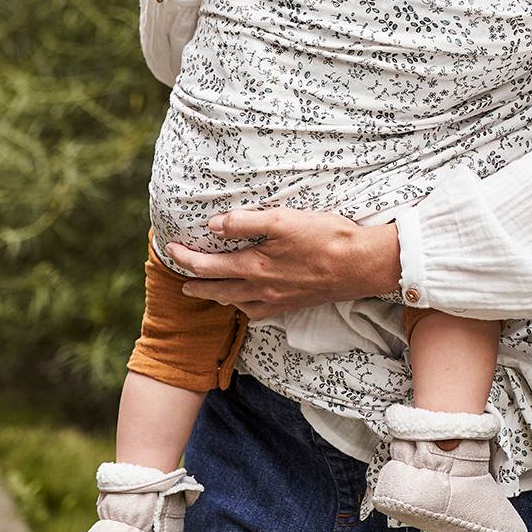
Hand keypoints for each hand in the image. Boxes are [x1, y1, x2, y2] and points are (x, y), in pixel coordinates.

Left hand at [167, 208, 401, 318]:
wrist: (360, 265)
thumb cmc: (325, 237)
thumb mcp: (283, 219)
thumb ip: (246, 222)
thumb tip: (213, 226)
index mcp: (254, 267)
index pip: (207, 266)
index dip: (185, 259)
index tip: (170, 250)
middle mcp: (260, 289)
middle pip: (216, 290)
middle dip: (195, 285)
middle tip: (180, 282)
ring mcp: (276, 301)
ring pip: (236, 304)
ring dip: (216, 297)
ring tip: (207, 291)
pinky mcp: (292, 305)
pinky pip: (258, 312)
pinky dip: (243, 307)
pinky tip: (246, 302)